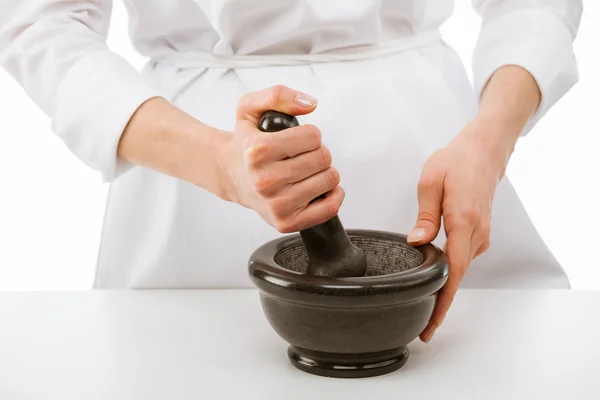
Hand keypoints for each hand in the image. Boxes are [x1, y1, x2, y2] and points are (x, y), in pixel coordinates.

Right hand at [221, 85, 343, 232]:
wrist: (231, 175)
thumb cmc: (246, 143)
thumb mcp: (250, 107)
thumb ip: (278, 95)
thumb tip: (310, 103)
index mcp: (257, 151)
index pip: (313, 136)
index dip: (310, 134)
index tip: (297, 139)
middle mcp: (265, 180)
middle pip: (324, 158)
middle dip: (317, 153)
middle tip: (300, 156)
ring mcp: (277, 204)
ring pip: (330, 180)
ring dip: (323, 172)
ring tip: (304, 172)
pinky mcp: (286, 222)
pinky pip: (329, 208)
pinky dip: (333, 196)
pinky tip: (318, 188)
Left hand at [407, 116, 510, 342]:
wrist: (484, 150)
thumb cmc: (457, 161)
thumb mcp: (431, 182)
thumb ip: (424, 216)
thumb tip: (416, 243)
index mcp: (463, 221)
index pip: (454, 271)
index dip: (442, 300)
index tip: (432, 323)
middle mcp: (477, 232)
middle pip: (457, 276)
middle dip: (440, 301)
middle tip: (421, 326)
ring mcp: (481, 234)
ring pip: (460, 267)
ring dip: (445, 287)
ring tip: (425, 306)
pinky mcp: (479, 232)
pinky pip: (463, 257)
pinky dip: (450, 270)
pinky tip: (434, 275)